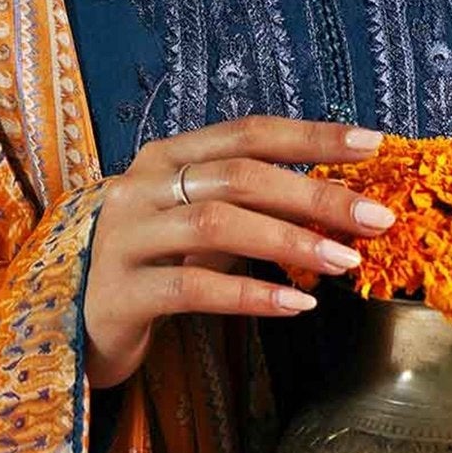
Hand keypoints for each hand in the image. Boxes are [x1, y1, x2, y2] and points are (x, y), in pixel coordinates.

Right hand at [83, 116, 392, 389]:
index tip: (372, 144)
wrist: (76, 320)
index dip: (311, 136)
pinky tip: (296, 304)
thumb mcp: (202, 225)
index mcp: (166, 156)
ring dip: (290, 241)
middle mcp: (142, 185)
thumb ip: (254, 206)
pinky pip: (193, 288)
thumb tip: (342, 202)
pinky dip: (251, 293)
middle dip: (316, 195)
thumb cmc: (155, 264)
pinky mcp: (120, 292)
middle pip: (240, 175)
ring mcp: (125, 236)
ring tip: (345, 262)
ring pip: (217, 225)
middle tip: (376, 218)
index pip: (249, 132)